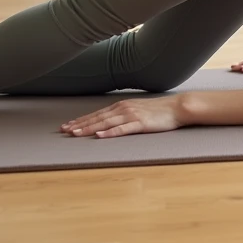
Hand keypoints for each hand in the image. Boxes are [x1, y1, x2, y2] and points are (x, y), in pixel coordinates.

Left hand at [60, 95, 183, 138]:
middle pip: (97, 118)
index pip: (97, 114)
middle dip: (80, 124)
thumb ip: (124, 114)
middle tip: (64, 130)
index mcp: (121, 106)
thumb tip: (110, 121)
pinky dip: (110, 132)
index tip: (68, 125)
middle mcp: (123, 108)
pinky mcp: (141, 123)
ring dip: (89, 128)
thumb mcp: (137, 109)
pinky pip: (122, 129)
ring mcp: (132, 115)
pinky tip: (100, 135)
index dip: (81, 120)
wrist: (177, 107)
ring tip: (76, 133)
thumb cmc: (159, 110)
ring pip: (106, 123)